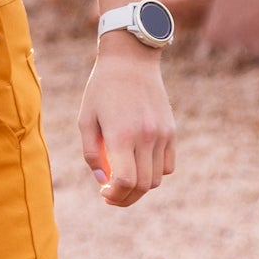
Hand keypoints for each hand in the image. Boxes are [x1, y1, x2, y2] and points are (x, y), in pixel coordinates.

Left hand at [79, 38, 175, 206]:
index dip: (115, 194)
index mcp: (121, 134)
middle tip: (111, 195)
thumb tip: (102, 180)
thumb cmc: (101, 90)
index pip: (125, 180)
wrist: (131, 61)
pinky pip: (168, 165)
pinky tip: (138, 165)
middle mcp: (146, 137)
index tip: (104, 193)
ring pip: (157, 179)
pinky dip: (154, 172)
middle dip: (125, 197)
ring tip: (123, 181)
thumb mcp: (86, 119)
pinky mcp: (172, 131)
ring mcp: (162, 134)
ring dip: (140, 187)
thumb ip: (91, 153)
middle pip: (142, 185)